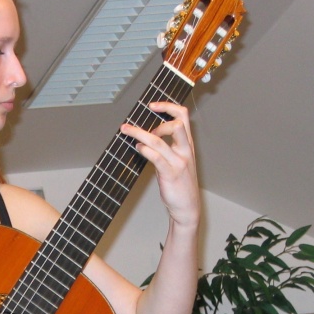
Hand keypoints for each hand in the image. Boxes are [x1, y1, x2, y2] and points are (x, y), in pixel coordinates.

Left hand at [120, 101, 199, 228]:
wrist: (187, 207)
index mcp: (187, 145)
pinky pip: (156, 157)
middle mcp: (185, 150)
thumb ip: (166, 149)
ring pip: (159, 140)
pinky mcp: (170, 174)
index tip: (152, 105)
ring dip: (139, 133)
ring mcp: (179, 162)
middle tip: (141, 119)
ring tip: (127, 130)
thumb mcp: (177, 161)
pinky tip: (137, 148)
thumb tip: (146, 138)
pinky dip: (144, 150)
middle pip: (177, 123)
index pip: (183, 117)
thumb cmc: (180, 184)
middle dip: (158, 117)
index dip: (168, 106)